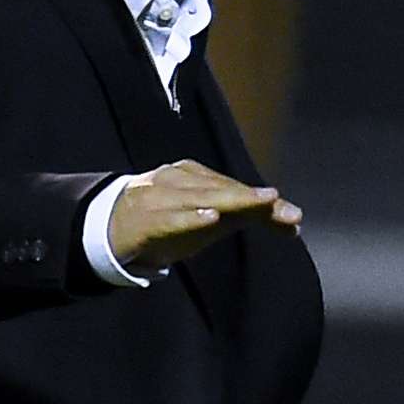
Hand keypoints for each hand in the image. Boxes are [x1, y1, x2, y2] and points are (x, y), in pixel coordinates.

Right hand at [105, 160, 295, 273]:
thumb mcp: (208, 217)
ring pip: (200, 199)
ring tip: (258, 204)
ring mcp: (158, 197)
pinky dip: (191, 217)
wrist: (108, 228)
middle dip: (253, 200)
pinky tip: (211, 217)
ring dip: (230, 202)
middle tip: (281, 207)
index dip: (262, 202)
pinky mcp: (144, 220)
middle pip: (221, 190)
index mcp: (194, 175)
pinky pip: (171, 218)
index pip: (234, 188)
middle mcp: (177, 180)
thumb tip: (294, 224)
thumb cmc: (167, 220)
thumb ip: (247, 216)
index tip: (292, 217)